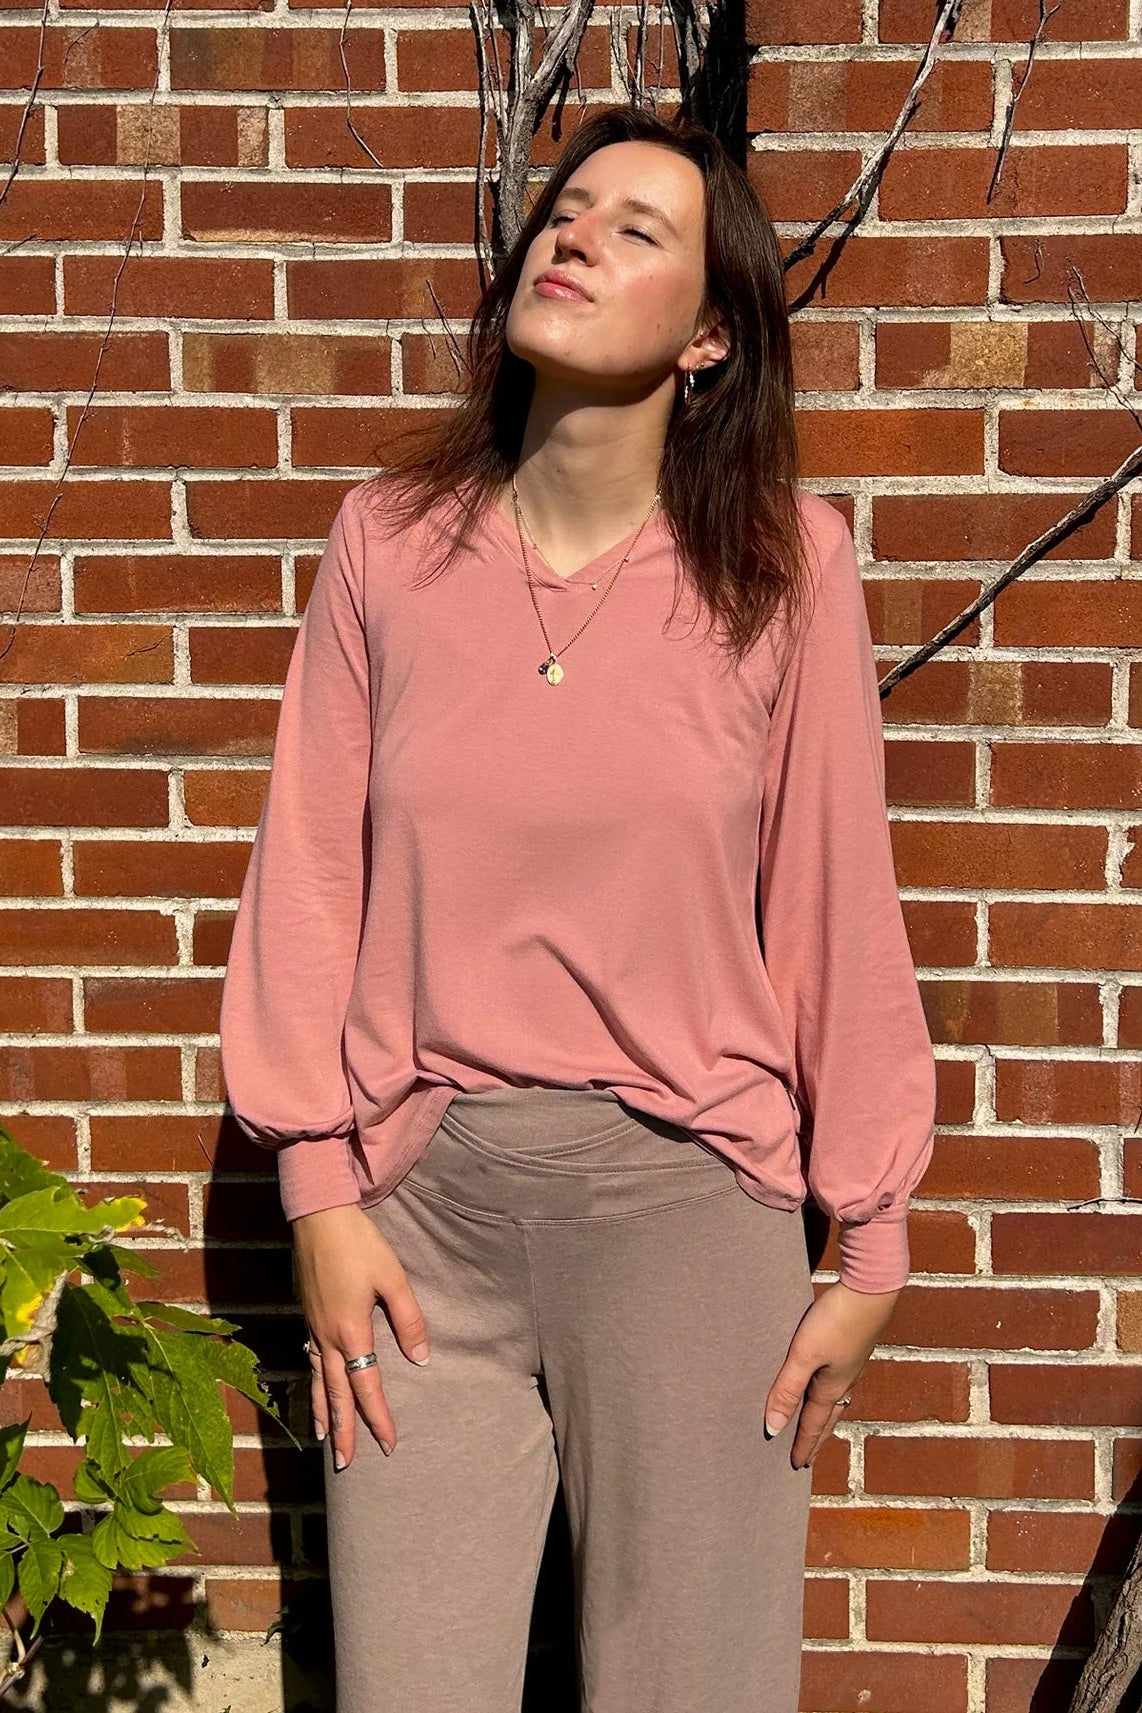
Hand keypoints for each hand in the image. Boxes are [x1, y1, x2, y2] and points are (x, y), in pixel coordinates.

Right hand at [291, 1203, 430, 1471]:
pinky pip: (308, 1361)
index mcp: (351, 1332)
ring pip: (316, 1381)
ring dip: (323, 1412)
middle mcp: (327, 1337)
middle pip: (336, 1394)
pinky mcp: (306, 1315)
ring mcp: (312, 1327)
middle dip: (344, 1431)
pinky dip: (311, 1384)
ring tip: (326, 1440)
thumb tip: (420, 1359)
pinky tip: (313, 1389)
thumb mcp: (392, 1278)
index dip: (378, 1418)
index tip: (389, 1445)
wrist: (319, 1216)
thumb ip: (408, 1320)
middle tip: (346, 1465)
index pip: (366, 1387)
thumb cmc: (360, 1244)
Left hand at [763, 1280, 900, 1468]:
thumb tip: (773, 1428)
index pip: (814, 1425)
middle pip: (828, 1417)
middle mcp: (845, 1381)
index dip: (802, 1446)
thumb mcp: (804, 1355)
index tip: (795, 1466)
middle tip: (808, 1457)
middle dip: (817, 1438)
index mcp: (831, 1388)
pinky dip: (830, 1394)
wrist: (871, 1290)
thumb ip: (787, 1389)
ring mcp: (852, 1364)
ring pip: (836, 1400)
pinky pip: (840, 1382)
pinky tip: (830, 1383)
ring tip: (819, 1425)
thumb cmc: (836, 1321)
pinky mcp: (853, 1346)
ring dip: (825, 1417)